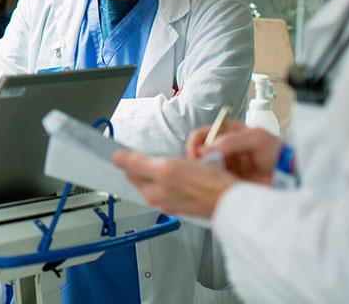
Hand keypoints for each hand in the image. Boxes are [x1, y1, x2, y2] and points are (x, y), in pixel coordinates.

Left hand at [112, 150, 237, 217]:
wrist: (232, 200)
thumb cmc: (204, 185)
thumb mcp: (167, 169)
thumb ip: (138, 164)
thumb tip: (115, 158)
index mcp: (151, 192)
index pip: (130, 171)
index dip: (130, 157)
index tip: (130, 148)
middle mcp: (159, 199)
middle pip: (144, 175)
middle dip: (147, 162)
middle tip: (158, 152)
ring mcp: (173, 200)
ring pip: (160, 178)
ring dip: (163, 168)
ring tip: (175, 160)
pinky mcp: (187, 200)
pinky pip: (176, 183)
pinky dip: (177, 174)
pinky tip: (187, 170)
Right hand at [187, 123, 280, 184]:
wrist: (291, 177)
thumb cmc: (278, 153)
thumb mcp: (256, 138)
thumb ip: (230, 141)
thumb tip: (205, 150)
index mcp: (229, 133)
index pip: (204, 134)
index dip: (196, 142)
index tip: (195, 152)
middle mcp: (224, 148)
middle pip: (199, 150)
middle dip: (195, 158)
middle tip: (199, 167)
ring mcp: (225, 165)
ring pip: (202, 166)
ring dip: (201, 171)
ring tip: (207, 177)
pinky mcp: (227, 180)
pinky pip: (211, 180)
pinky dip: (208, 181)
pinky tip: (213, 184)